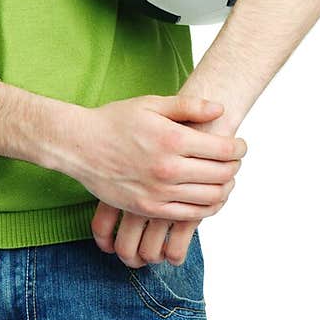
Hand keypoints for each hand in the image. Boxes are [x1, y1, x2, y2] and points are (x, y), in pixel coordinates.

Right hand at [63, 93, 244, 220]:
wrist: (79, 146)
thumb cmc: (115, 120)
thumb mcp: (151, 103)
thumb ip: (188, 105)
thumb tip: (220, 108)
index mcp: (172, 139)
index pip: (223, 149)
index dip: (239, 148)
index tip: (240, 145)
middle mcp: (168, 168)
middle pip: (221, 174)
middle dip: (235, 167)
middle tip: (235, 161)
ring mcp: (158, 192)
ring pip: (210, 198)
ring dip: (225, 189)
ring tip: (224, 178)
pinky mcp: (149, 208)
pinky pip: (190, 215)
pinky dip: (207, 208)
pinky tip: (208, 197)